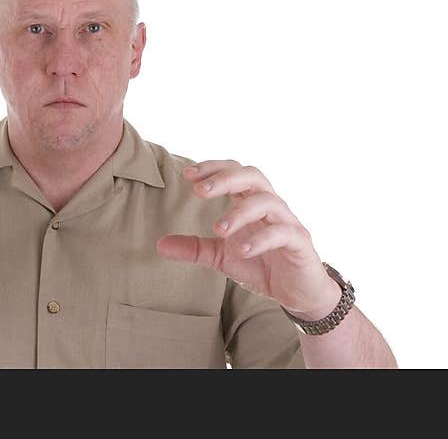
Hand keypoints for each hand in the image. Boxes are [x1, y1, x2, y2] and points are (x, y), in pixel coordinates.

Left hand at [156, 160, 340, 318]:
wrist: (296, 293)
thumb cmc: (260, 265)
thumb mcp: (221, 257)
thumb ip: (194, 248)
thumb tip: (160, 244)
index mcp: (250, 202)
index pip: (235, 172)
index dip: (213, 168)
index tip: (187, 175)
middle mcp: (271, 206)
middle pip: (253, 176)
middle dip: (225, 179)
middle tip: (199, 191)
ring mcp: (288, 222)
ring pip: (267, 202)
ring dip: (239, 212)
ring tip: (217, 230)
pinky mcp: (300, 242)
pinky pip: (283, 232)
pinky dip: (261, 238)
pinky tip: (242, 249)